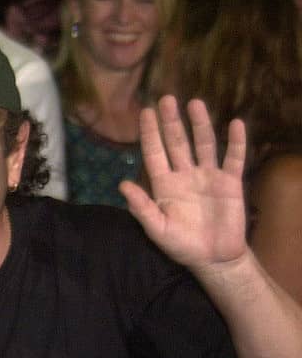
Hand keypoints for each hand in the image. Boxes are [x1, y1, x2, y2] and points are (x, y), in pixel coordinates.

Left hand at [121, 97, 248, 274]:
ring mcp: (208, 176)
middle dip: (171, 122)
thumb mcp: (157, 229)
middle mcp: (185, 175)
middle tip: (166, 98)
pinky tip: (235, 124)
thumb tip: (122, 184)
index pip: (154, 153)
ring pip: (203, 144)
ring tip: (194, 104)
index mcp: (164, 185)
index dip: (149, 133)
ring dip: (200, 125)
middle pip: (177, 143)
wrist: (213, 258)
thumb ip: (141, 207)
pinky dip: (235, 142)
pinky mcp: (231, 182)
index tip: (145, 112)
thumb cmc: (181, 246)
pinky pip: (234, 158)